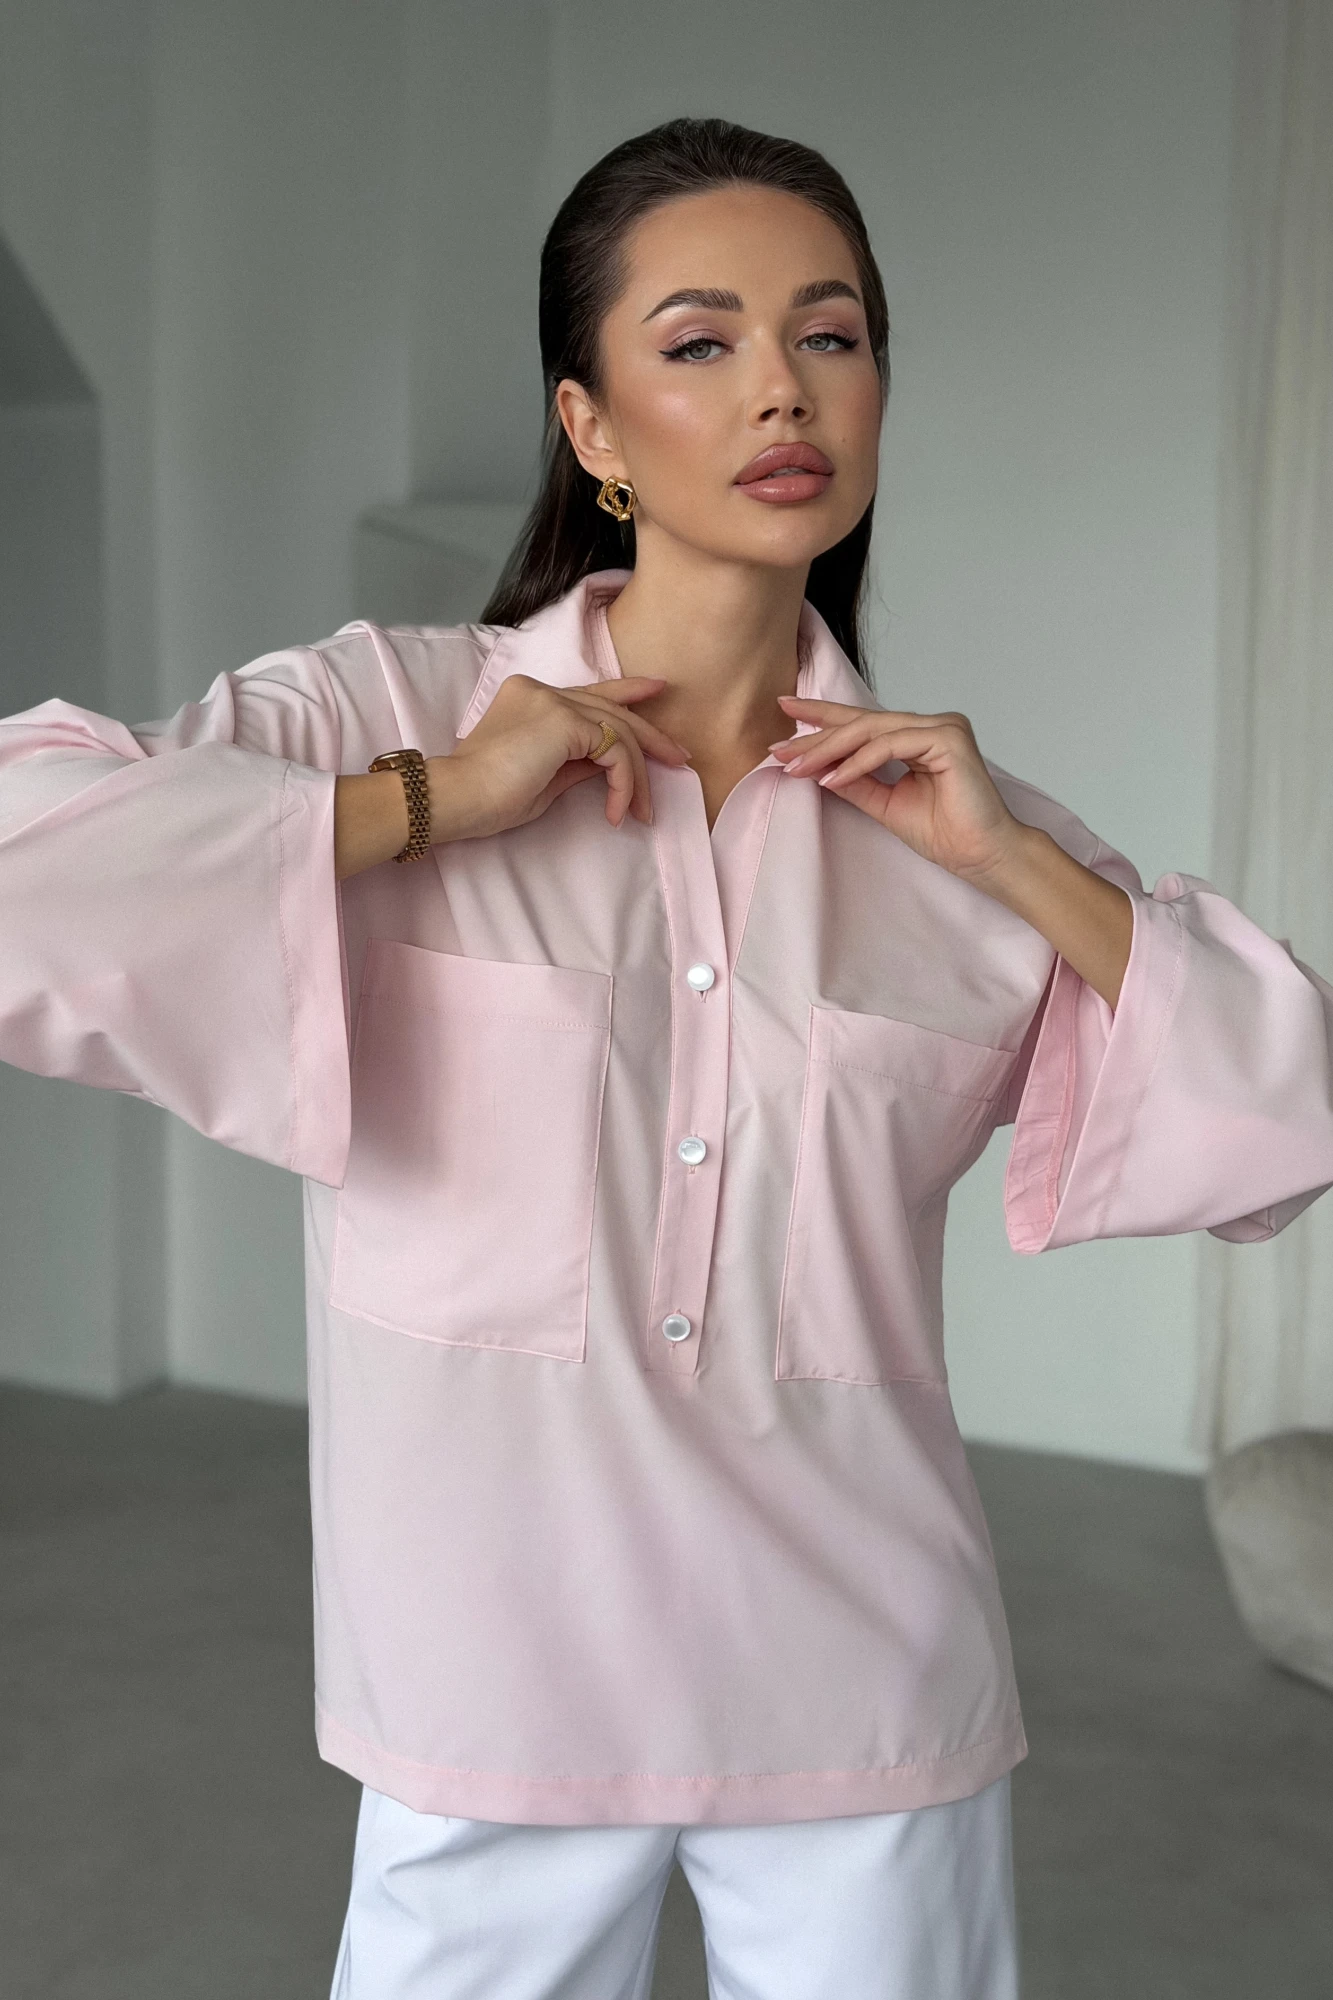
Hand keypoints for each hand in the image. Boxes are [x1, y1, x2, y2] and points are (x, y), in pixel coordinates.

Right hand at [436, 673, 690, 840]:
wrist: (456, 798)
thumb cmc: (487, 797)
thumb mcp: (543, 778)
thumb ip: (575, 762)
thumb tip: (608, 767)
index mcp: (531, 696)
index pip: (591, 692)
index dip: (628, 690)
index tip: (657, 690)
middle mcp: (544, 690)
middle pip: (612, 708)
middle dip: (651, 736)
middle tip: (679, 759)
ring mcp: (553, 702)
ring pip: (619, 731)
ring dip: (639, 774)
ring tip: (646, 811)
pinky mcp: (564, 722)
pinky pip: (614, 751)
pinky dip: (623, 784)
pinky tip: (616, 812)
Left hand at [769, 697, 1023, 881]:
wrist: (981, 856)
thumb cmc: (946, 834)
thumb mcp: (884, 805)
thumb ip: (854, 782)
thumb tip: (815, 768)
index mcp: (917, 737)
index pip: (862, 724)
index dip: (822, 720)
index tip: (783, 721)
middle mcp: (930, 725)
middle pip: (862, 724)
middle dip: (817, 735)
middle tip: (779, 748)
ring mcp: (942, 727)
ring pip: (873, 731)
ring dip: (830, 749)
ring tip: (797, 767)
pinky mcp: (948, 738)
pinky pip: (890, 745)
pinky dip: (859, 762)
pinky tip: (832, 776)